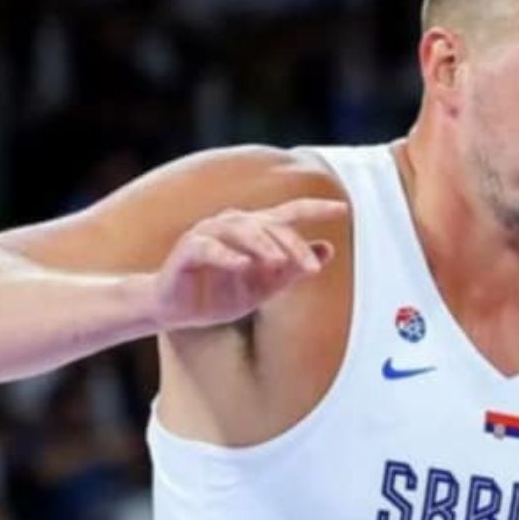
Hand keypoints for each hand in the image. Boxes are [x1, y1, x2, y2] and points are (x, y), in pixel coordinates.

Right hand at [151, 198, 346, 330]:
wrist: (175, 310)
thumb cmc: (220, 294)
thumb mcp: (264, 286)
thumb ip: (293, 269)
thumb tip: (327, 249)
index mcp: (255, 230)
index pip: (289, 213)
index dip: (315, 209)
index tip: (343, 209)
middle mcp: (233, 225)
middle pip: (269, 225)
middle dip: (293, 245)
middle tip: (313, 269)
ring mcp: (208, 234)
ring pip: (240, 229)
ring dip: (263, 244)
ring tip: (280, 263)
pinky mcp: (187, 251)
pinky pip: (207, 248)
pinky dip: (225, 256)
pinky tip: (242, 266)